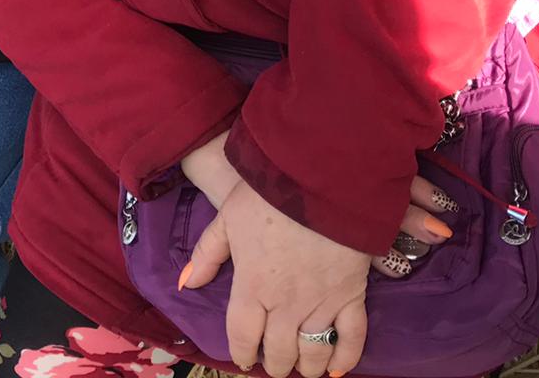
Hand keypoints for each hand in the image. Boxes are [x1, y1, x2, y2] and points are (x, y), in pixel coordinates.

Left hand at [182, 151, 369, 377]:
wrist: (320, 180)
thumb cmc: (268, 195)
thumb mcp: (227, 219)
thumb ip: (208, 254)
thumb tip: (186, 283)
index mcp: (252, 285)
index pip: (242, 335)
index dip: (241, 352)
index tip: (243, 358)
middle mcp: (285, 303)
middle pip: (278, 350)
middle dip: (274, 363)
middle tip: (272, 363)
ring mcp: (321, 302)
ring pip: (313, 350)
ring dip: (306, 367)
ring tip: (302, 369)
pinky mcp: (352, 294)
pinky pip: (352, 338)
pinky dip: (346, 359)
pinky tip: (336, 369)